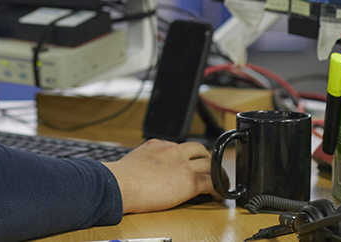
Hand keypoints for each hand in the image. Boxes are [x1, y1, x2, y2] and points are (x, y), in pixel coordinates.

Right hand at [103, 138, 217, 212]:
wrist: (121, 184)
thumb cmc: (121, 178)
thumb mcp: (134, 160)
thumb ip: (145, 160)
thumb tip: (145, 170)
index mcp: (158, 145)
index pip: (179, 146)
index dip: (187, 156)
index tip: (188, 164)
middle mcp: (172, 151)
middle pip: (199, 149)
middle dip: (206, 159)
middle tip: (208, 170)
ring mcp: (182, 164)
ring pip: (209, 164)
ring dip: (216, 173)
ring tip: (218, 181)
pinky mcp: (189, 180)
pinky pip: (211, 182)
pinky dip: (218, 188)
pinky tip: (218, 195)